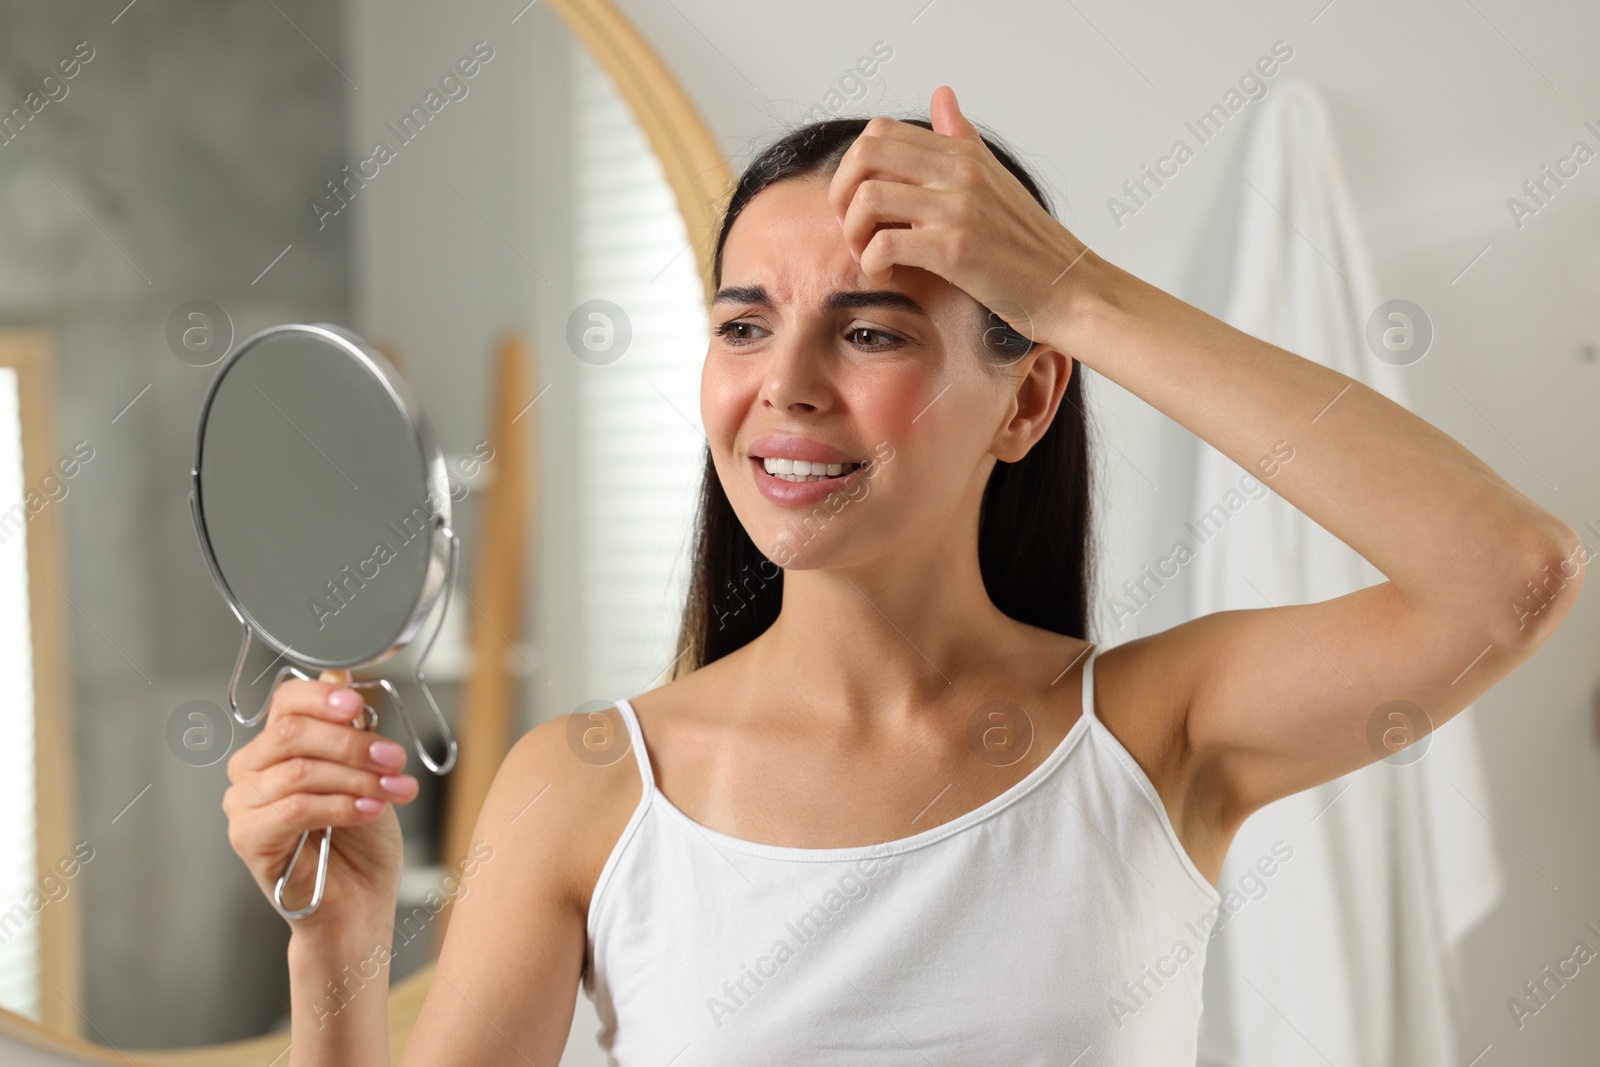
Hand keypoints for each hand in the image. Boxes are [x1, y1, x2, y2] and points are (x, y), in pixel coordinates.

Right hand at [222, 670, 418, 934]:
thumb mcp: (366, 773)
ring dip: (356, 777)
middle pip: (292, 733)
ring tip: (393, 790)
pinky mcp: (248, 838)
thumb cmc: (361, 840)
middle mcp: (251, 771)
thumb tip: (342, 676)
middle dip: (352, 743)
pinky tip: (370, 809)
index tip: (358, 705)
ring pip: (300, 771)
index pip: (286, 702)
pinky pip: (295, 808)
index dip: (322, 698)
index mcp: (276, 747)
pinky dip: (341, 805)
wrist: (359, 902)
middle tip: (393, 759)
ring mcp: (243, 805)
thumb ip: (349, 728)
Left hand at [828, 85, 1095, 349]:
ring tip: (866, 255)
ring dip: (853, 232)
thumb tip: (941, 95)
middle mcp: (959, 172)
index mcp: (962, 153)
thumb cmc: (1027, 244)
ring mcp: (957, 209)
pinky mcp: (955, 249)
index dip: (853, 166)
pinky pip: (884, 244)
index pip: (880, 132)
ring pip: (867, 199)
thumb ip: (961, 138)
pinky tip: (885, 274)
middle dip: (841, 194)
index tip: (858, 201)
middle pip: (864, 156)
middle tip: (852, 228)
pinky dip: (871, 263)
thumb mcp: (995, 179)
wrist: (1068, 287)